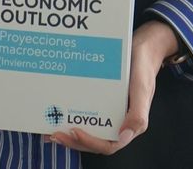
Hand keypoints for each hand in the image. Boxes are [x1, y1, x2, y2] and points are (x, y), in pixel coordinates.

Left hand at [48, 19, 175, 153]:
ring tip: (50, 130)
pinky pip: (84, 112)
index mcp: (129, 124)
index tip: (74, 131)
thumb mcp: (142, 89)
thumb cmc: (143, 68)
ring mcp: (107, 111)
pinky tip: (55, 112)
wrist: (142, 47)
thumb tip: (123, 137)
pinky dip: (70, 115)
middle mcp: (117, 121)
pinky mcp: (100, 100)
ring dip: (69, 133)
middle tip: (54, 134)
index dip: (90, 141)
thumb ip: (137, 114)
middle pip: (93, 141)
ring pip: (87, 129)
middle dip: (73, 141)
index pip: (108, 144)